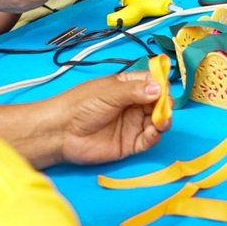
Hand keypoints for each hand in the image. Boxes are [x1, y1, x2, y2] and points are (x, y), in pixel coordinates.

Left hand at [49, 72, 170, 166]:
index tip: (165, 88)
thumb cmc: (80, 105)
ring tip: (162, 121)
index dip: (161, 84)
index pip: (152, 82)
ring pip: (157, 121)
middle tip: (166, 106)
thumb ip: (135, 91)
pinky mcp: (130, 143)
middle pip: (159, 102)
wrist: (60, 132)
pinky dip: (155, 136)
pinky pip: (149, 140)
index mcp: (128, 87)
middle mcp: (133, 105)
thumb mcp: (109, 92)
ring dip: (164, 120)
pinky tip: (154, 132)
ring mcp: (133, 124)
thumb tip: (159, 88)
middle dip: (166, 104)